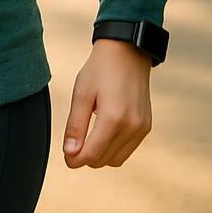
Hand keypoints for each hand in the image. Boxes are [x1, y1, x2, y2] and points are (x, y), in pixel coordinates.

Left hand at [62, 39, 152, 167]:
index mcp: (113, 118)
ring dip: (100, 155)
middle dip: (86, 157)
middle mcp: (132, 127)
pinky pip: (128, 150)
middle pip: (104, 160)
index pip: (92, 154)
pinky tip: (103, 133)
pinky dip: (113, 149)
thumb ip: (75, 125)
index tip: (66, 156)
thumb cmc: (100, 69)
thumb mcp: (81, 93)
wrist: (127, 52)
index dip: (75, 160)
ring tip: (88, 137)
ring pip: (117, 159)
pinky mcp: (146, 127)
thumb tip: (69, 154)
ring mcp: (142, 128)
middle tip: (73, 144)